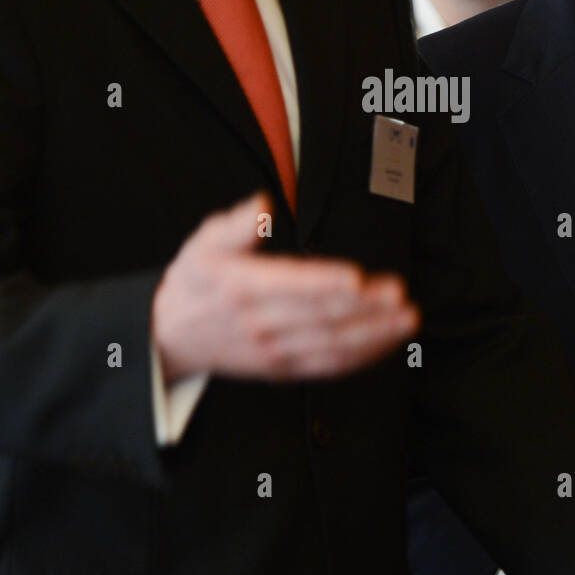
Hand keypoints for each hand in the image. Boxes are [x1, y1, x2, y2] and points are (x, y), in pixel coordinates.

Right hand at [152, 192, 419, 381]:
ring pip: (330, 347)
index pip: (290, 286)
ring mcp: (273, 351)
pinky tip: (389, 341)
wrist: (168, 336)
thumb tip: (261, 205)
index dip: (325, 283)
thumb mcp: (202, 243)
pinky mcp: (283, 369)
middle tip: (399, 295)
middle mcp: (259, 324)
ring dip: (373, 335)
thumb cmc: (195, 281)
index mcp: (241, 287)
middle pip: (319, 318)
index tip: (358, 278)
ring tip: (407, 318)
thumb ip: (235, 225)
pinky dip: (363, 356)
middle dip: (364, 309)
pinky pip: (328, 366)